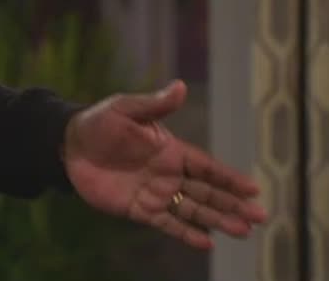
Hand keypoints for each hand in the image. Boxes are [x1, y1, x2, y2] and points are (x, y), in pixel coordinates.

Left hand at [62, 80, 267, 249]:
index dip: (229, 178)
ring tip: (243, 231)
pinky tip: (206, 243)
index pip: (207, 167)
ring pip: (193, 210)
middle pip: (207, 192)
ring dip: (217, 220)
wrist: (68, 145)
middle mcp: (169, 174)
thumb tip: (181, 86)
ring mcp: (155, 193)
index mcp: (171, 150)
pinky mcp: (138, 210)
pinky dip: (186, 233)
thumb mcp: (126, 109)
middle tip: (260, 217)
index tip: (254, 189)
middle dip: (234, 204)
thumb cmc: (99, 122)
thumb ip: (154, 103)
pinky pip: (166, 224)